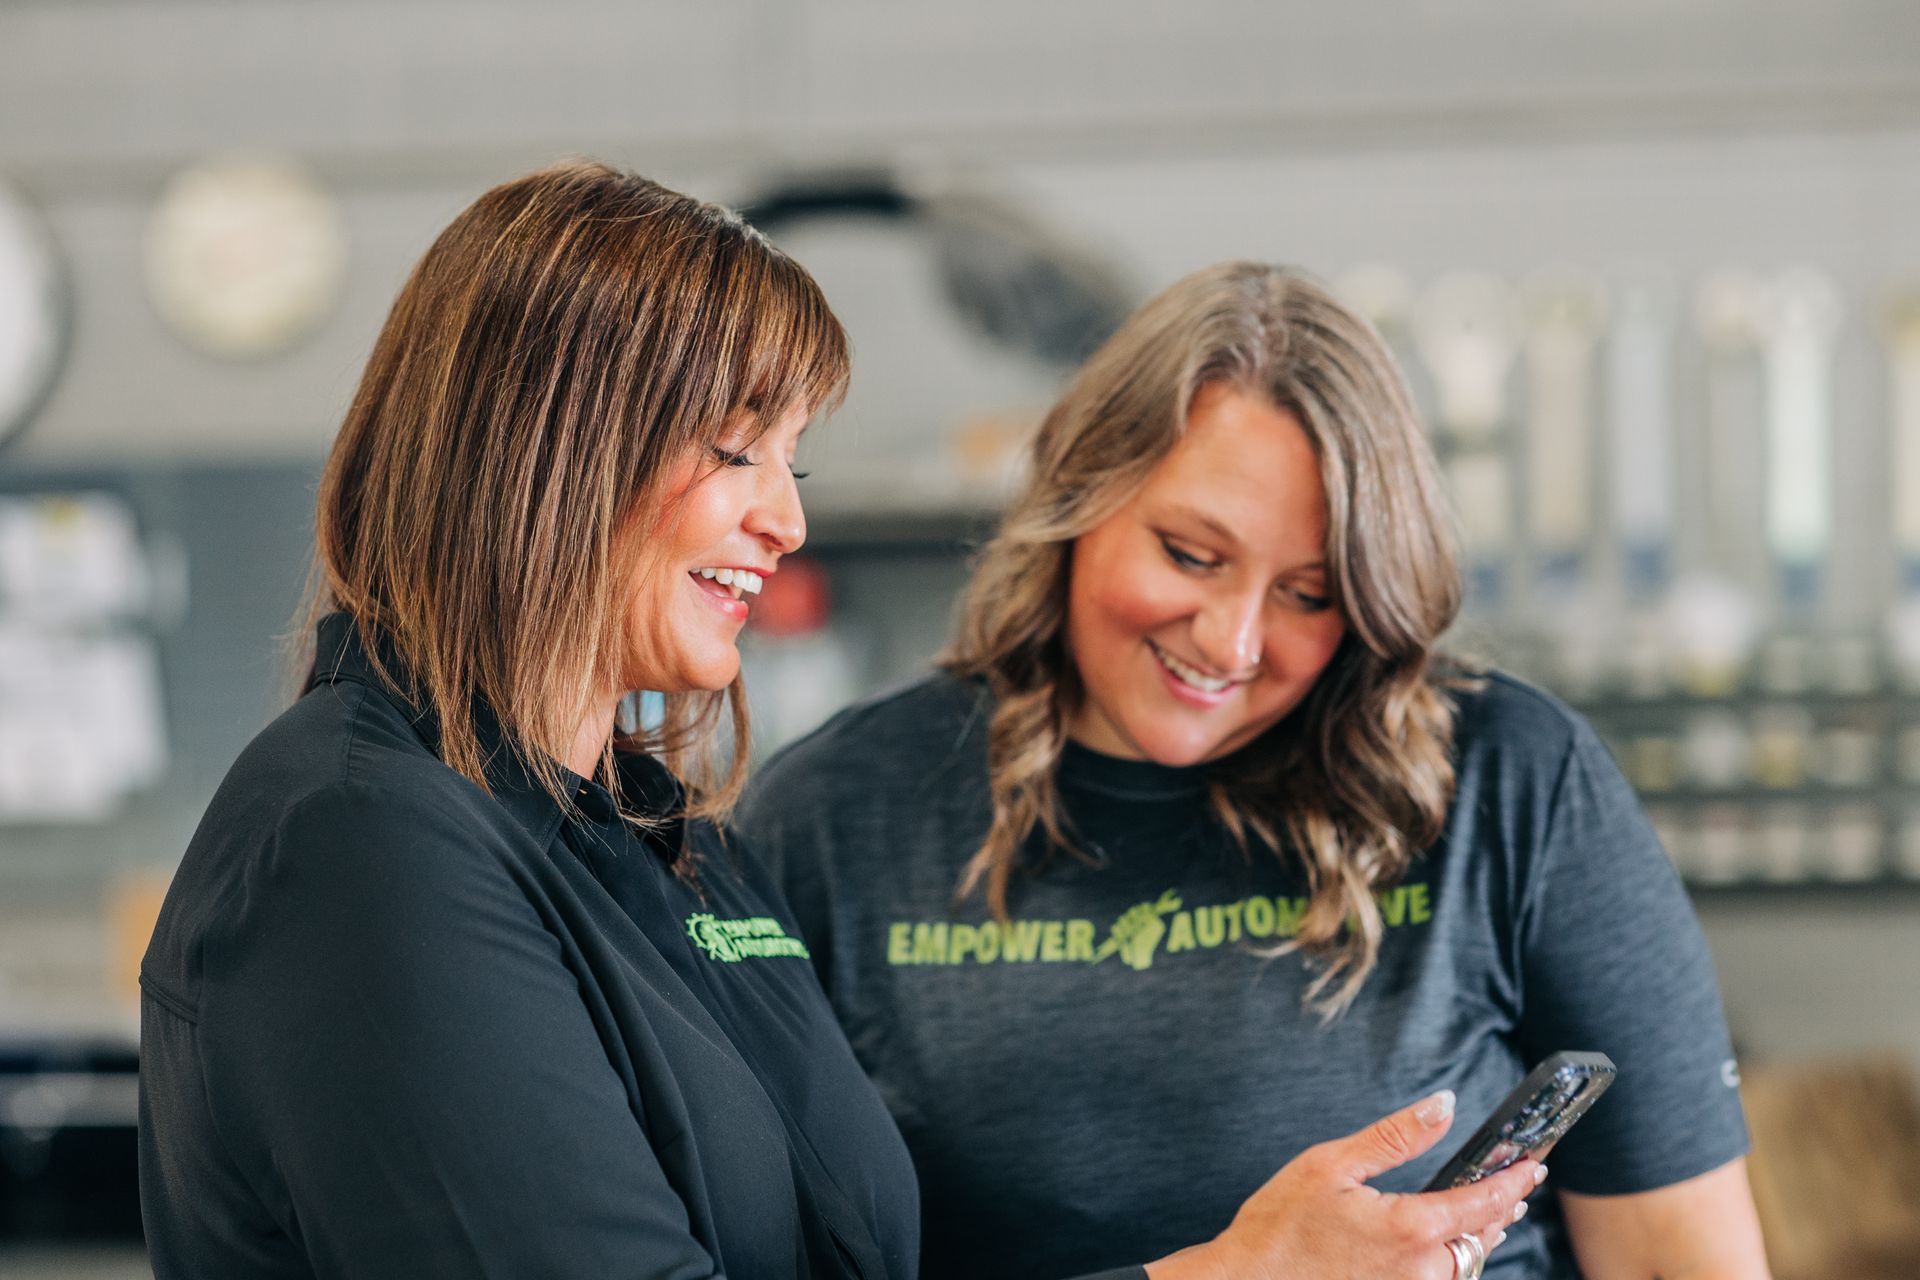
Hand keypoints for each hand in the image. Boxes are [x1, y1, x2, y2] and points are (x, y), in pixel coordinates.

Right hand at [1144, 1091, 1543, 1279]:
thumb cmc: (1279, 1225)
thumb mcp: (1331, 1164)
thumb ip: (1395, 1136)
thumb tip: (1444, 1104)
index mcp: (1408, 1228)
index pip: (1481, 1202)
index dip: (1514, 1180)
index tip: (1534, 1164)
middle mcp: (1420, 1270)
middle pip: (1482, 1239)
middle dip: (1502, 1209)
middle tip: (1519, 1184)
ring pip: (1465, 1266)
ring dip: (1481, 1238)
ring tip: (1494, 1213)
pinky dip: (1454, 1261)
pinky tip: (1449, 1247)